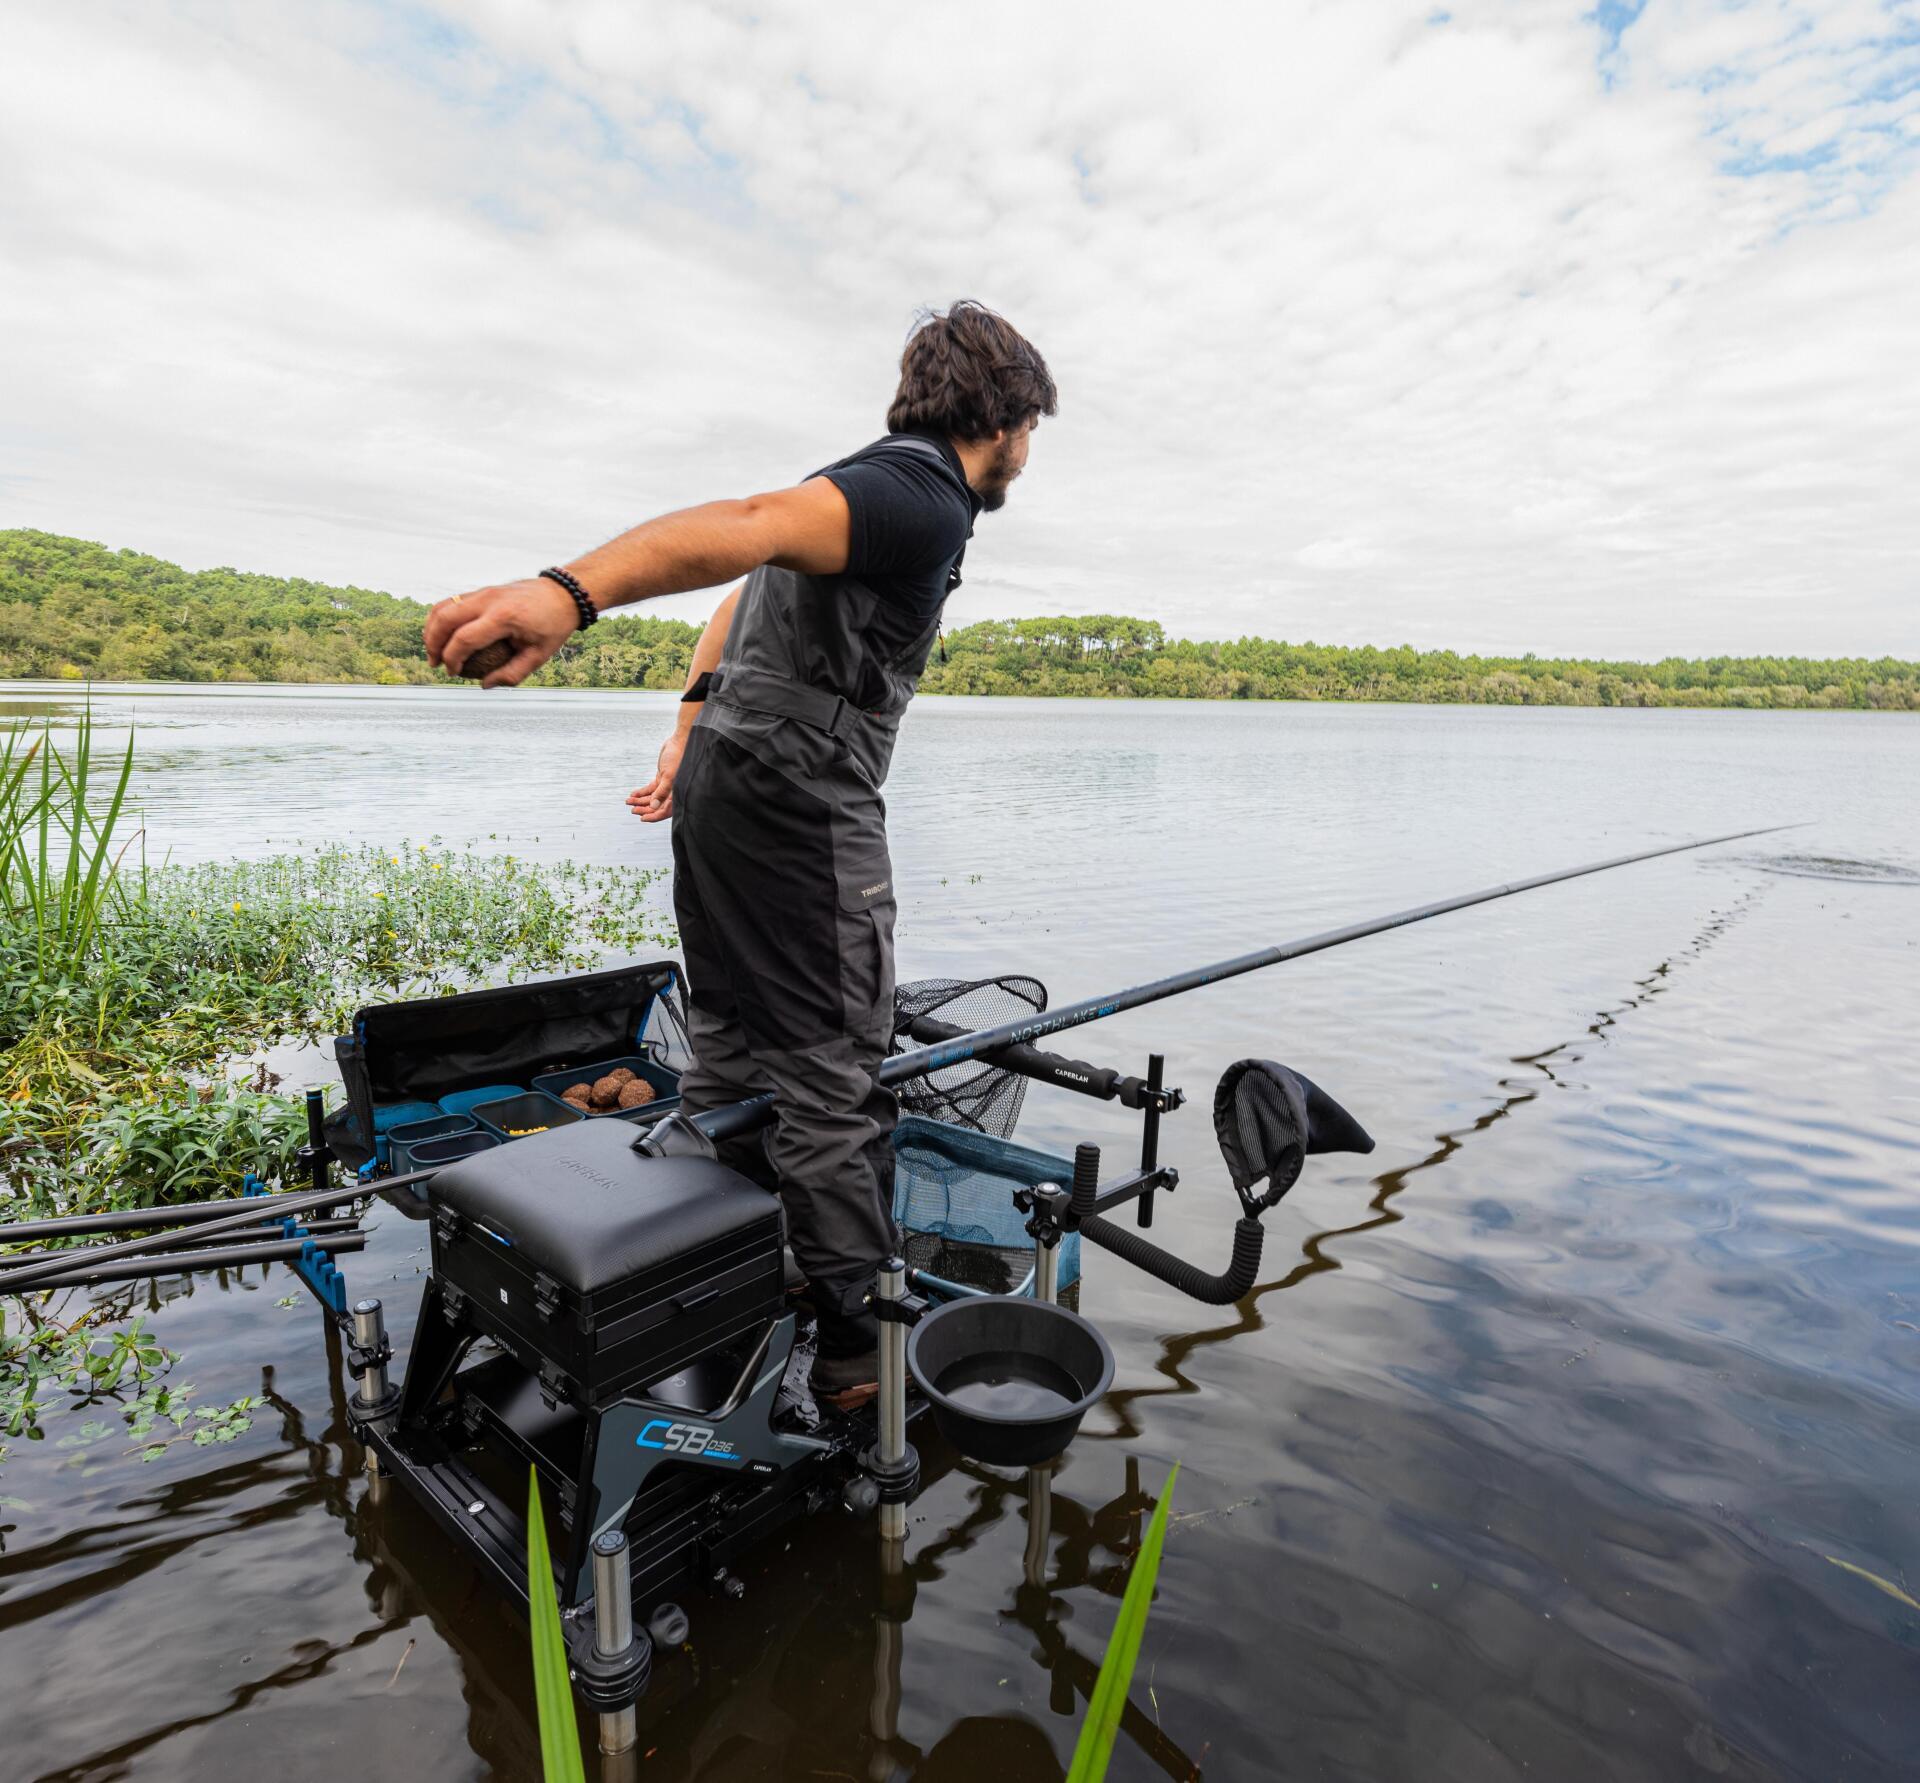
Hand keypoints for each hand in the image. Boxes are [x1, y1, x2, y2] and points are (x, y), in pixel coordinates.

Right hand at [423, 576, 580, 687]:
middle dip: (433, 644)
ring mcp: (483, 592)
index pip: (465, 638)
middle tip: (434, 664)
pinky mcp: (481, 590)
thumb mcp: (539, 656)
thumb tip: (485, 685)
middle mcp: (488, 600)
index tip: (453, 673)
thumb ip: (512, 674)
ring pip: (443, 607)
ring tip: (434, 652)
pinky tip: (443, 636)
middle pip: (445, 619)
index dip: (453, 659)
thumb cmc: (553, 626)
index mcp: (503, 617)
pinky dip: (441, 618)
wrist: (562, 594)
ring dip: (432, 630)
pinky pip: (451, 602)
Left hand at [628, 730, 686, 822]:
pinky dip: (642, 792)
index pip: (665, 810)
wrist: (680, 742)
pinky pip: (651, 788)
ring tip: (629, 801)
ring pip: (652, 797)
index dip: (654, 816)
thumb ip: (661, 792)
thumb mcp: (669, 775)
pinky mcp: (662, 778)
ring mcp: (666, 785)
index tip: (642, 818)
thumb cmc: (679, 757)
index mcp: (677, 793)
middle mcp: (672, 791)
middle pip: (656, 805)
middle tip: (633, 810)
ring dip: (640, 800)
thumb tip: (653, 806)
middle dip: (644, 808)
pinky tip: (634, 794)